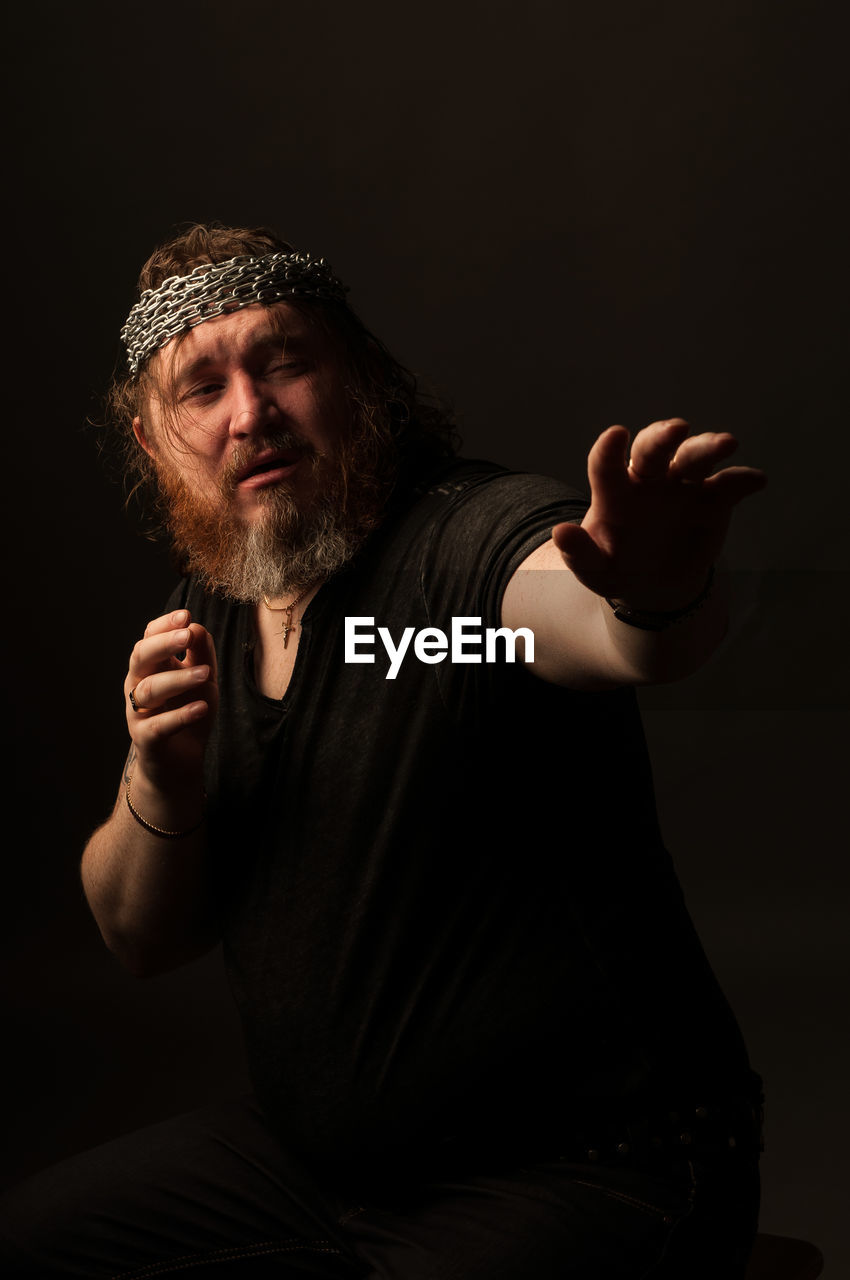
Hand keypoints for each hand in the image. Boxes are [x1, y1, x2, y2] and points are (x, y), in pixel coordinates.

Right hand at [124, 608, 217, 798]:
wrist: (180, 763)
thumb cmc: (189, 713)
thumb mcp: (203, 681)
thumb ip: (201, 655)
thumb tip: (196, 626)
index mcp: (151, 668)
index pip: (149, 639)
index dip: (163, 626)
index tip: (185, 615)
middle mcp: (138, 686)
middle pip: (140, 658)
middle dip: (162, 644)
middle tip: (186, 635)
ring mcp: (139, 713)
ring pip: (149, 690)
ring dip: (178, 679)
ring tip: (205, 674)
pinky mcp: (145, 739)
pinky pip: (158, 725)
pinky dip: (179, 716)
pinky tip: (200, 708)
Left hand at [552, 418, 765, 610]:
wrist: (654, 584)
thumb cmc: (617, 567)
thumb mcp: (595, 569)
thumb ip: (578, 554)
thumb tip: (560, 533)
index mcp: (614, 491)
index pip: (607, 463)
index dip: (610, 449)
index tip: (616, 434)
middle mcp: (649, 479)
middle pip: (655, 449)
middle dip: (664, 436)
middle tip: (677, 428)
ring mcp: (683, 486)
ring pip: (695, 458)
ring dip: (709, 448)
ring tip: (727, 443)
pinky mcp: (714, 501)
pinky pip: (729, 486)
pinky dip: (742, 481)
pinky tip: (755, 480)